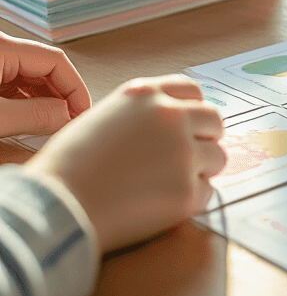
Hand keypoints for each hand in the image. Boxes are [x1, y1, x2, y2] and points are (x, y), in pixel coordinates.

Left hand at [0, 31, 90, 135]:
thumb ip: (33, 115)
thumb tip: (64, 116)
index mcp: (1, 47)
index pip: (55, 60)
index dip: (75, 87)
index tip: (83, 111)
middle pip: (44, 68)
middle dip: (62, 96)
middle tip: (70, 122)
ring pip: (30, 79)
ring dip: (45, 102)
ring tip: (54, 125)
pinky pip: (14, 87)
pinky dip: (27, 104)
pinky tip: (33, 121)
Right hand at [28, 75, 225, 251]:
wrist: (59, 202)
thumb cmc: (70, 165)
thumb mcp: (103, 117)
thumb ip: (140, 116)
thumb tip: (168, 127)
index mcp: (147, 95)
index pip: (193, 91)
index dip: (193, 110)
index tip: (191, 126)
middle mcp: (171, 117)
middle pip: (214, 121)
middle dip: (206, 139)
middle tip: (190, 158)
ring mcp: (183, 154)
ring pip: (217, 158)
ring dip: (202, 170)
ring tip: (170, 183)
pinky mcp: (186, 192)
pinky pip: (206, 193)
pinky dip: (190, 200)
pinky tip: (162, 204)